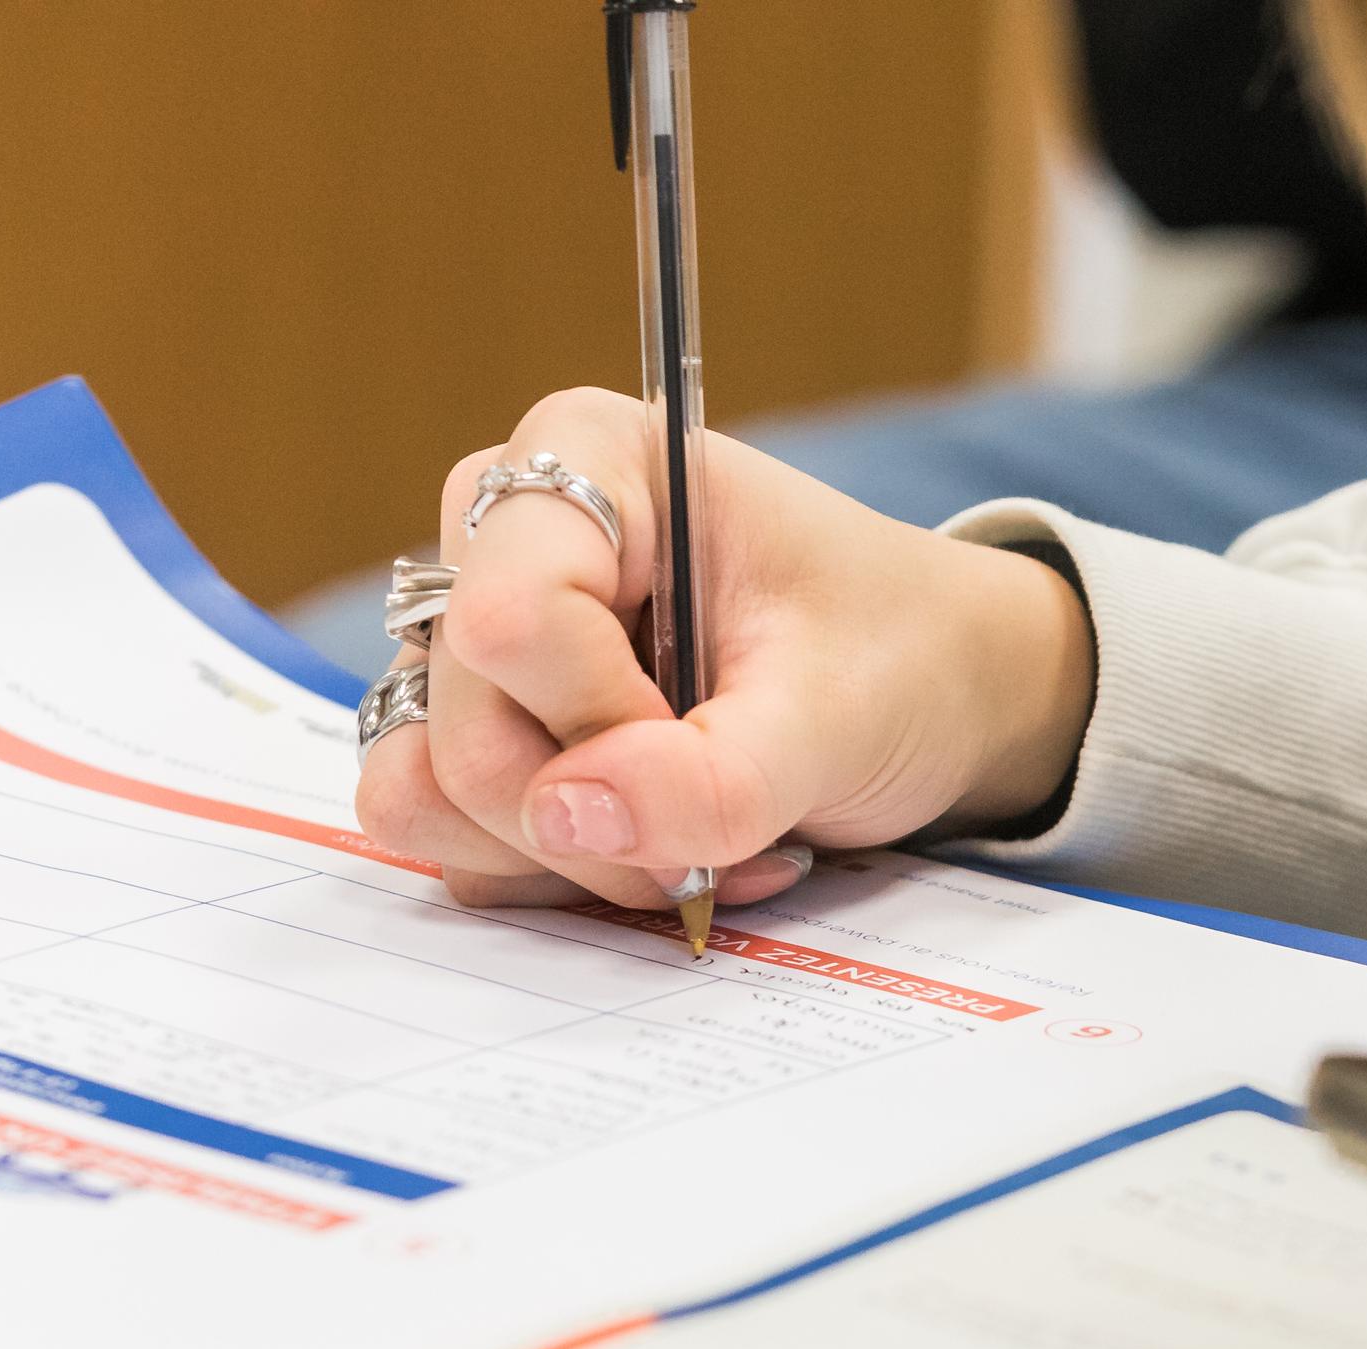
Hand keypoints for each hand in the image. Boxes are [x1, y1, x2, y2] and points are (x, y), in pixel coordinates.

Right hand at [354, 388, 1095, 912]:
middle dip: (599, 821)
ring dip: (574, 860)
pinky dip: (560, 874)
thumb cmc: (897, 659)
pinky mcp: (484, 725)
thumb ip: (716, 777)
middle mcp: (501, 534)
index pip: (508, 617)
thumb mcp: (838, 717)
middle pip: (462, 727)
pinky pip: (452, 835)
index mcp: (588, 458)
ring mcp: (475, 640)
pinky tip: (669, 850)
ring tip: (707, 843)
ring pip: (431, 791)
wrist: (935, 690)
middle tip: (728, 834)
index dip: (600, 720)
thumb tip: (565, 813)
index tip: (716, 737)